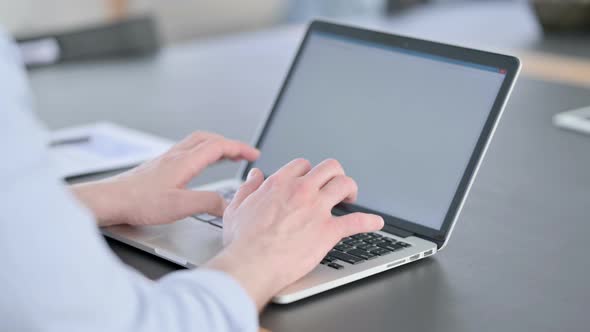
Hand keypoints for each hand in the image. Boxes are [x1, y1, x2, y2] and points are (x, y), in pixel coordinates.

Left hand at [71, 132, 258, 226]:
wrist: (110, 199)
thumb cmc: (138, 202)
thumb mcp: (179, 206)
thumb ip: (207, 203)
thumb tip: (226, 205)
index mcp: (185, 161)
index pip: (219, 146)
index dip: (239, 148)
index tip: (253, 154)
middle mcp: (175, 155)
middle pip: (209, 139)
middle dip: (230, 144)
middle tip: (244, 153)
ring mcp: (166, 159)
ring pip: (197, 143)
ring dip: (216, 145)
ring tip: (227, 155)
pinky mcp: (158, 166)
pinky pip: (187, 151)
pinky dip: (201, 152)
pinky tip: (198, 165)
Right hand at [204, 158, 383, 309]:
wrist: (252, 263)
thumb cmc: (243, 241)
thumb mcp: (236, 208)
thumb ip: (247, 188)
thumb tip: (255, 175)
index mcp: (280, 184)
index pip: (302, 165)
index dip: (308, 172)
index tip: (310, 181)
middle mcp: (301, 191)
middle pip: (329, 167)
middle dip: (335, 174)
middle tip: (335, 185)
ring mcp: (317, 209)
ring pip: (345, 185)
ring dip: (352, 190)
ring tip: (352, 198)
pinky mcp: (328, 231)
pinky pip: (356, 221)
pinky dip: (369, 221)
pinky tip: (375, 223)